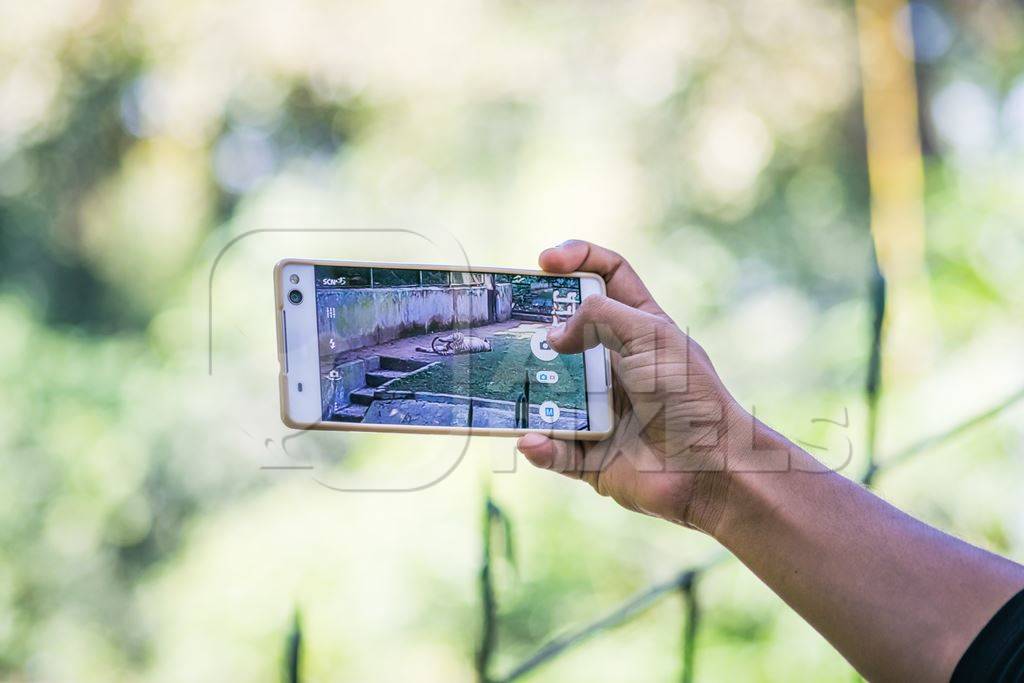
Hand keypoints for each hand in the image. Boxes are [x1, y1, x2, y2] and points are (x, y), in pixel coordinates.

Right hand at [517, 240, 748, 533]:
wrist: (710, 470)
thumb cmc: (689, 396)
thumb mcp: (649, 336)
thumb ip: (598, 318)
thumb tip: (553, 336)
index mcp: (638, 328)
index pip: (607, 277)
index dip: (577, 259)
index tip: (544, 262)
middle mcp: (616, 364)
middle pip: (564, 335)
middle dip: (534, 331)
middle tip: (510, 329)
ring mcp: (600, 408)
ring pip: (548, 393)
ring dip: (528, 393)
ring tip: (511, 389)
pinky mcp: (591, 453)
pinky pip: (553, 448)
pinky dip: (540, 446)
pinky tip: (533, 441)